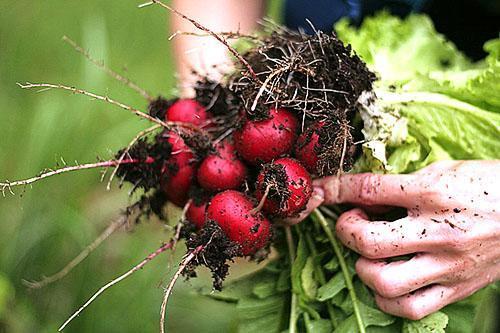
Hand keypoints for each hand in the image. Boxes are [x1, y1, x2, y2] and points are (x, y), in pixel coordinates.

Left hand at [314, 160, 499, 319]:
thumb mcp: (444, 170)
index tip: (319, 191)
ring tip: (370, 254)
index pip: (369, 190)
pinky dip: (386, 298)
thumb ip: (403, 183)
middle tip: (353, 223)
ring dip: (363, 269)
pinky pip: (410, 308)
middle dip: (346, 232)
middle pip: (368, 242)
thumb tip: (363, 194)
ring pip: (385, 282)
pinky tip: (386, 281)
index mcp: (434, 193)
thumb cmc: (487, 186)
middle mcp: (439, 232)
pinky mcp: (457, 289)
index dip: (335, 190)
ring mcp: (448, 266)